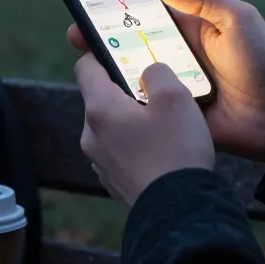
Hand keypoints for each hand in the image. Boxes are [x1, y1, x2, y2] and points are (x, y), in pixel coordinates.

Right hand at [67, 0, 264, 167]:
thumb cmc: (263, 63)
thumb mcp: (240, 19)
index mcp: (189, 30)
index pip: (147, 14)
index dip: (120, 8)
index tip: (92, 1)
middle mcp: (176, 56)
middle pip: (130, 43)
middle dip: (102, 37)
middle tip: (76, 33)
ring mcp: (171, 86)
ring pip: (132, 75)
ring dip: (108, 69)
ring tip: (84, 62)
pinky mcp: (172, 114)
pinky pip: (143, 106)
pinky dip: (124, 101)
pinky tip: (103, 96)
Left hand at [75, 54, 214, 207]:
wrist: (178, 212)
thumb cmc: (176, 151)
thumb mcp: (175, 97)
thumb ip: (158, 73)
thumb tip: (149, 71)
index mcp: (100, 109)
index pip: (85, 67)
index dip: (102, 53)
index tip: (122, 51)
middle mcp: (91, 135)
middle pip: (101, 98)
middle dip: (126, 90)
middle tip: (156, 92)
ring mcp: (100, 162)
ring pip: (112, 127)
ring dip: (132, 120)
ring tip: (165, 125)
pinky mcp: (113, 182)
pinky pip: (120, 152)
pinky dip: (136, 145)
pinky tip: (162, 151)